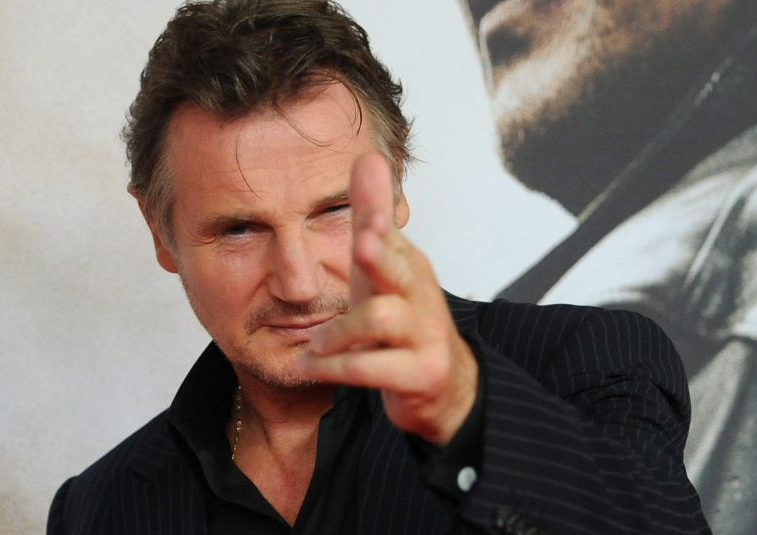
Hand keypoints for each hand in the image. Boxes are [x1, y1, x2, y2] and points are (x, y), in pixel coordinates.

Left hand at [301, 154, 478, 444]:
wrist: (445, 384)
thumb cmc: (402, 320)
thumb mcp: (381, 267)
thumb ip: (372, 216)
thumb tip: (367, 156)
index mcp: (407, 264)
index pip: (387, 231)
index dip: (376, 212)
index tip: (366, 177)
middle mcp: (419, 293)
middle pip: (399, 268)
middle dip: (380, 254)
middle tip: (361, 244)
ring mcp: (425, 333)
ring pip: (382, 319)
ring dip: (339, 330)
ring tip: (315, 342)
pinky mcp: (422, 373)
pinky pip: (372, 368)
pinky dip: (336, 367)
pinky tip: (310, 365)